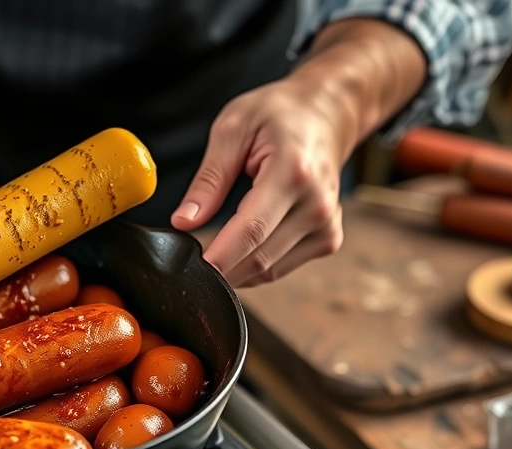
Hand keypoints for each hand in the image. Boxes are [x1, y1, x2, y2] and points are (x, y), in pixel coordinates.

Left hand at [170, 78, 345, 287]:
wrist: (326, 115)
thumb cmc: (279, 115)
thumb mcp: (232, 130)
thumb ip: (208, 180)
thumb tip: (184, 222)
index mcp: (293, 173)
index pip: (252, 230)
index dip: (219, 256)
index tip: (191, 268)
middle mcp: (317, 204)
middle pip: (259, 258)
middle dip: (220, 268)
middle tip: (189, 259)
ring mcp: (326, 225)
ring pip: (269, 271)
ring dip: (235, 270)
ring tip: (213, 248)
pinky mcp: (328, 239)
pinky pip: (280, 268)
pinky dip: (254, 266)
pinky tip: (239, 246)